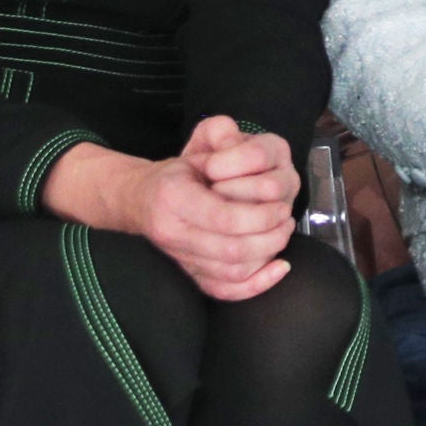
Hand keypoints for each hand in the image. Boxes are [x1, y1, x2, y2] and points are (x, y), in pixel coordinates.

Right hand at [58, 116, 296, 301]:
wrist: (140, 200)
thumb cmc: (177, 172)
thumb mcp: (196, 143)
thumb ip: (218, 134)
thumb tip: (235, 137)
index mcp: (172, 196)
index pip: (224, 216)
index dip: (259, 214)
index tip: (279, 204)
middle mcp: (171, 232)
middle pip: (232, 249)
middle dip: (269, 236)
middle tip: (285, 218)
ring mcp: (179, 257)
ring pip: (232, 272)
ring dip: (267, 254)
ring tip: (282, 232)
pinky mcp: (190, 274)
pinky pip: (224, 291)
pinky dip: (256, 285)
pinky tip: (280, 268)